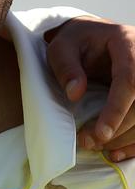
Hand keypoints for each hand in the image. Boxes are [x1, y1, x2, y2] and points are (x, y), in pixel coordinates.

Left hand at [44, 16, 134, 160]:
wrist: (92, 36)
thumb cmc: (76, 41)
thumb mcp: (62, 46)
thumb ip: (66, 66)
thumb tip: (75, 93)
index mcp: (127, 43)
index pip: (131, 80)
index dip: (117, 109)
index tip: (101, 133)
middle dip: (119, 128)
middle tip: (90, 142)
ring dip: (127, 137)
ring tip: (99, 147)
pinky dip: (134, 141)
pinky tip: (118, 152)